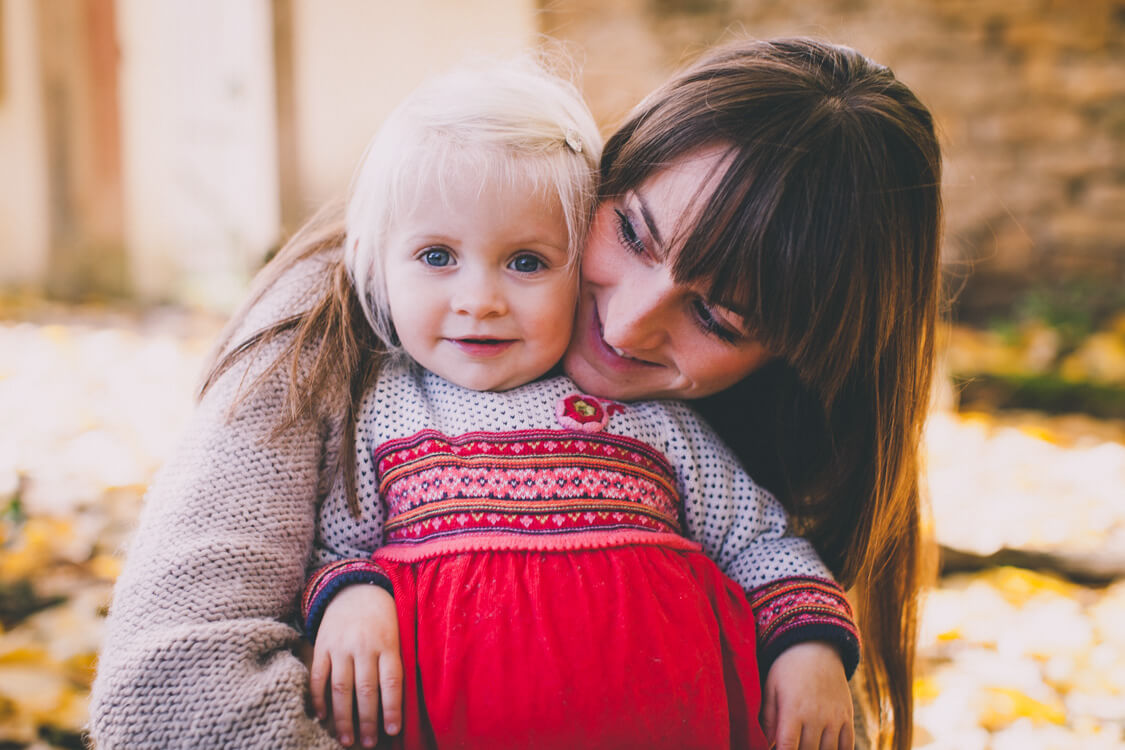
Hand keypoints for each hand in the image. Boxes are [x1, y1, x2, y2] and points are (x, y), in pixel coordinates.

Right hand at [309, 584, 402, 747]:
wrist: (354, 589)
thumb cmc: (382, 618)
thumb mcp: (397, 633)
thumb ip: (395, 662)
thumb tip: (398, 702)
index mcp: (387, 643)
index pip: (391, 681)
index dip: (392, 708)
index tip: (393, 730)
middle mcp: (363, 646)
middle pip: (365, 689)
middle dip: (367, 720)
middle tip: (368, 743)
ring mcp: (340, 646)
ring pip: (341, 687)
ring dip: (343, 717)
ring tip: (347, 739)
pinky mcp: (322, 645)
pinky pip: (318, 676)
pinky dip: (319, 698)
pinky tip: (323, 716)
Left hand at [761, 641, 853, 749]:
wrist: (817, 648)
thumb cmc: (788, 669)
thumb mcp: (771, 688)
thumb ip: (768, 718)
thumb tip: (767, 744)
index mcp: (793, 710)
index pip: (788, 747)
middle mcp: (815, 716)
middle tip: (792, 745)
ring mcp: (834, 718)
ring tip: (806, 746)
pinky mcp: (847, 717)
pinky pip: (847, 746)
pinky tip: (826, 749)